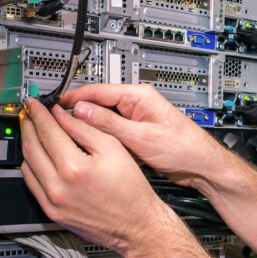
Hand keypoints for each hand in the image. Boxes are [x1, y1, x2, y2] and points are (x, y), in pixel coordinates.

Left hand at [20, 99, 174, 253]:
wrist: (136, 226)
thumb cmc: (131, 191)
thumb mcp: (114, 149)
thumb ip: (85, 129)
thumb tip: (62, 115)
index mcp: (74, 168)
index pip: (47, 131)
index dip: (40, 113)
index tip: (36, 103)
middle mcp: (58, 187)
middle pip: (31, 146)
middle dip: (30, 125)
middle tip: (31, 113)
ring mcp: (52, 202)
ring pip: (27, 165)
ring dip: (28, 144)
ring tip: (35, 131)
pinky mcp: (51, 212)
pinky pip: (31, 184)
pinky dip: (31, 165)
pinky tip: (40, 156)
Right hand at [58, 84, 226, 186]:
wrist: (202, 167)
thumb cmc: (183, 148)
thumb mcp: (142, 137)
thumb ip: (110, 123)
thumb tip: (82, 111)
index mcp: (139, 96)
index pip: (98, 91)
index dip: (74, 98)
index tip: (54, 105)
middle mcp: (136, 104)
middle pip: (98, 105)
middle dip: (78, 115)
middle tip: (55, 123)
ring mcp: (136, 120)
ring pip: (103, 122)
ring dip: (90, 129)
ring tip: (68, 137)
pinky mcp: (137, 135)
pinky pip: (112, 134)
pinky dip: (102, 139)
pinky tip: (91, 148)